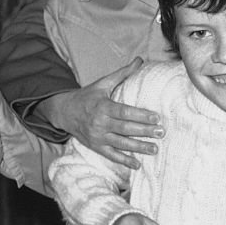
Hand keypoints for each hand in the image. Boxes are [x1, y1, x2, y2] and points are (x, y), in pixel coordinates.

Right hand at [37, 58, 162, 168]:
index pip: (125, 112)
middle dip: (144, 131)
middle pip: (125, 129)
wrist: (64, 111)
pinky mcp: (95, 146)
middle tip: (161, 133)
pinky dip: (123, 161)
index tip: (157, 118)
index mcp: (103, 106)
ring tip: (154, 149)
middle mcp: (100, 123)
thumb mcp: (103, 83)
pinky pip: (111, 155)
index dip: (141, 116)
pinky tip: (137, 165)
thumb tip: (141, 59)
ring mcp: (97, 137)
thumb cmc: (88, 96)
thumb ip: (123, 73)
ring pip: (120, 144)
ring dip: (138, 148)